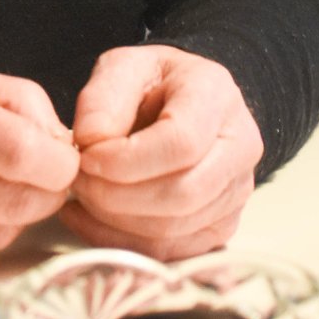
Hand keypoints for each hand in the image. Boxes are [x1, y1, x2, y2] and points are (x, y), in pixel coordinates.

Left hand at [63, 45, 263, 260]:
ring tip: (83, 196)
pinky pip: (172, 250)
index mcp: (216, 95)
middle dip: (118, 197)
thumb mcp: (122, 67)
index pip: (182, 142)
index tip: (87, 159)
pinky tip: (92, 218)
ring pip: (176, 228)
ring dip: (117, 221)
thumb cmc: (151, 83)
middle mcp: (240, 145)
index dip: (127, 160)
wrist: (180, 102)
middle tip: (78, 182)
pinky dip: (124, 241)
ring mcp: (236, 190)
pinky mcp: (221, 224)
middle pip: (184, 194)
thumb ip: (103, 98)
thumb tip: (90, 142)